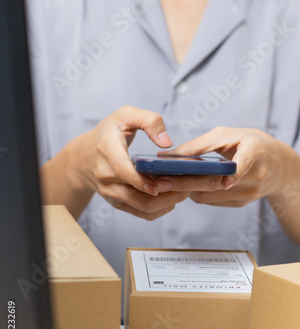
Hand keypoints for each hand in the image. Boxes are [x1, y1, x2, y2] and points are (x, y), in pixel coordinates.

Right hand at [69, 106, 189, 219]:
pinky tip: (172, 199)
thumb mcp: (127, 115)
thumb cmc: (110, 132)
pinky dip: (159, 210)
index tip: (157, 185)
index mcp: (106, 148)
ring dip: (165, 203)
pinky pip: (141, 213)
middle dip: (164, 193)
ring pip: (140, 207)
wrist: (83, 156)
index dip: (139, 180)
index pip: (120, 169)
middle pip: (134, 193)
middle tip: (186, 185)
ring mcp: (109, 191)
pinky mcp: (117, 202)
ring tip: (183, 192)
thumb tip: (167, 142)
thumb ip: (150, 121)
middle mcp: (104, 174)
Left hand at [156, 127, 287, 206]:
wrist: (279, 166)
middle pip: (217, 184)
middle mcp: (256, 175)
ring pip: (212, 196)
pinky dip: (197, 193)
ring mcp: (251, 193)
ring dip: (188, 190)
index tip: (222, 179)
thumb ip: (200, 144)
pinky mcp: (243, 203)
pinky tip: (184, 186)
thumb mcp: (228, 135)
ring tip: (167, 181)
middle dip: (187, 184)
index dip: (234, 172)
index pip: (245, 163)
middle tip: (162, 181)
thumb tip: (170, 155)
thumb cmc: (249, 143)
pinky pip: (213, 201)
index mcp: (255, 152)